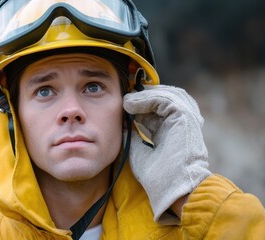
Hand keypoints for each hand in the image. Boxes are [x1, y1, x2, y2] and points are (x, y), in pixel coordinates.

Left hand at [123, 85, 210, 222]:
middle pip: (166, 97)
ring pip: (166, 95)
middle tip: (126, 99)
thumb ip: (133, 136)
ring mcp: (186, 119)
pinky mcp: (185, 117)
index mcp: (173, 131)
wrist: (171, 188)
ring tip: (127, 102)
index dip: (141, 104)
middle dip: (145, 95)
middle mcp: (181, 123)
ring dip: (144, 96)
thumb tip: (123, 122)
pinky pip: (165, 100)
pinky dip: (146, 99)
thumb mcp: (139, 151)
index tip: (124, 106)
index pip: (158, 109)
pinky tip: (131, 105)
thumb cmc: (157, 177)